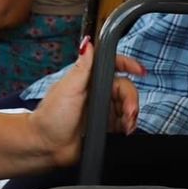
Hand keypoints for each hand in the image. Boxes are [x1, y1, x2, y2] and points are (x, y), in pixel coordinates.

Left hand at [30, 44, 145, 163]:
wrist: (46, 146)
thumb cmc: (51, 116)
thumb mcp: (68, 88)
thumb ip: (82, 66)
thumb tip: (87, 42)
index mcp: (89, 79)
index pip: (113, 65)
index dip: (129, 65)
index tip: (141, 71)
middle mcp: (97, 92)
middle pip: (125, 89)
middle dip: (131, 100)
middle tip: (129, 112)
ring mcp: (101, 110)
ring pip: (126, 106)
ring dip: (131, 114)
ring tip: (127, 125)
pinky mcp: (104, 127)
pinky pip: (123, 123)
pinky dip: (127, 126)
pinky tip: (125, 131)